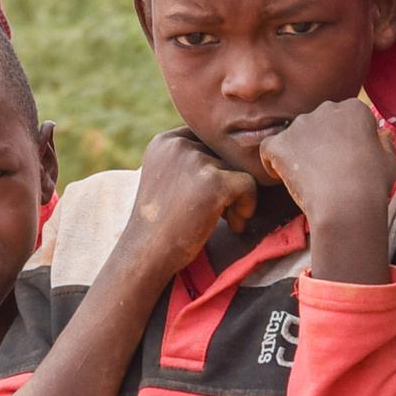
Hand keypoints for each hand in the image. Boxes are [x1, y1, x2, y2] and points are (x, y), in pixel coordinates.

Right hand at [121, 131, 255, 278]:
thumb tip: (237, 154)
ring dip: (238, 198)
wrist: (145, 255)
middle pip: (225, 154)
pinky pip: (249, 185)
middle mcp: (178, 145)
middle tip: (221, 213)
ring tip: (225, 221)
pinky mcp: (212, 181)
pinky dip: (248, 206)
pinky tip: (234, 225)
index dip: (217, 167)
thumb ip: (190, 161)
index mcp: (165, 142)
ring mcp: (195, 161)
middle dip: (229, 182)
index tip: (209, 196)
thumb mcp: (166, 180)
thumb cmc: (160, 225)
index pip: (208, 140)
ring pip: (240, 169)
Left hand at [255, 96, 395, 234]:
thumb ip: (384, 140)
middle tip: (325, 169)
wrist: (347, 202)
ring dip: (298, 152)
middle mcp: (326, 109)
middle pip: (318, 124)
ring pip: (294, 135)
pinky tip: (283, 175)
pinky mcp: (280, 142)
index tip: (345, 158)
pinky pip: (269, 148)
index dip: (344, 140)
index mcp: (354, 108)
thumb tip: (381, 133)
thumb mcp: (390, 159)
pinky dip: (273, 161)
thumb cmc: (371, 184)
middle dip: (319, 143)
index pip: (344, 118)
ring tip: (308, 177)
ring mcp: (300, 124)